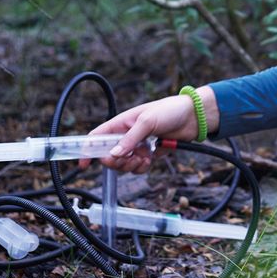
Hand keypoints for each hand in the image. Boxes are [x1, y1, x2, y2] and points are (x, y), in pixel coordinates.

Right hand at [79, 86, 218, 172]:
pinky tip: (150, 159)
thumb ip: (130, 138)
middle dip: (116, 162)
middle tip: (129, 158)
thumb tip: (113, 154)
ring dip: (130, 165)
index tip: (83, 164)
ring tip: (143, 158)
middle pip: (108, 156)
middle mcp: (126, 135)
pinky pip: (138, 167)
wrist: (193, 117)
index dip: (87, 150)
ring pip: (123, 164)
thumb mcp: (148, 121)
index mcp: (121, 123)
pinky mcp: (149, 153)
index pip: (97, 137)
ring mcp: (137, 145)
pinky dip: (142, 167)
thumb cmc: (170, 110)